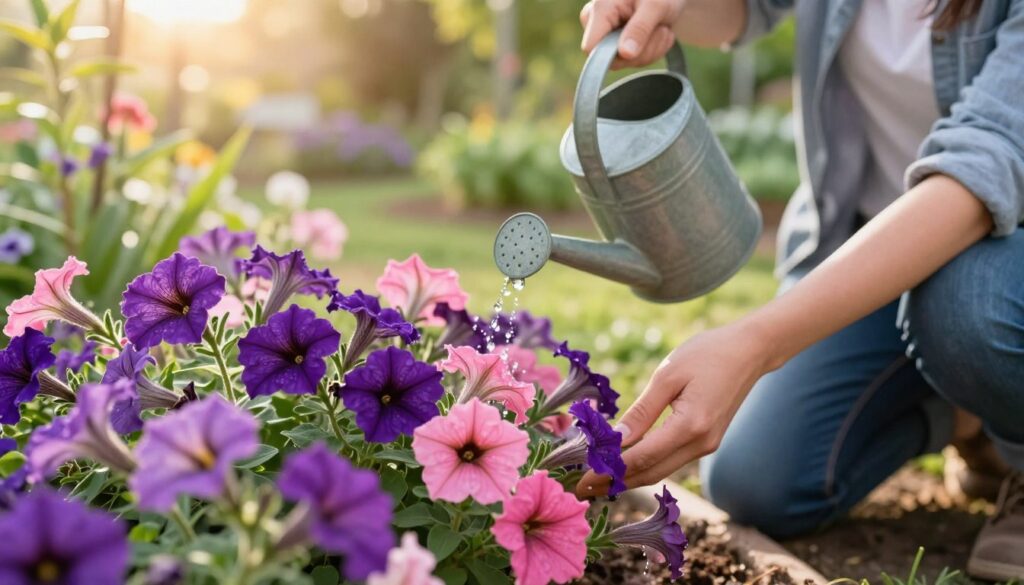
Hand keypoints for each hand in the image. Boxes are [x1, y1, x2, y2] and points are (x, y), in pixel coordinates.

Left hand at [576, 320, 773, 496]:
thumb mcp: (668, 376)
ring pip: (661, 470)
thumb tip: (616, 440)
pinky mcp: (707, 442)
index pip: (642, 457)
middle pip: (651, 472)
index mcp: (691, 426)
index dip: (610, 470)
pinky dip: (646, 465)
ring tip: (596, 481)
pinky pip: (671, 460)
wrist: (749, 351)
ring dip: (628, 478)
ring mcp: (707, 446)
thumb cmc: (706, 354)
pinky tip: (624, 465)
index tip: (582, 479)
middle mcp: (701, 444)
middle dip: (615, 483)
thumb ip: (642, 411)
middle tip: (582, 489)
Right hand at [580, 0, 685, 67]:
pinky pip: (634, 61)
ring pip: (627, 62)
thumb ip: (640, 28)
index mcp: (600, 9)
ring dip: (652, 49)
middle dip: (643, 50)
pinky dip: (652, 50)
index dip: (613, 55)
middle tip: (661, 29)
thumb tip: (625, 54)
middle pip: (613, 59)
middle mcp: (597, 24)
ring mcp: (606, 37)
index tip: (638, 46)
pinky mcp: (617, 46)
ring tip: (661, 27)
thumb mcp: (656, 6)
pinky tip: (656, 33)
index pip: (591, 48)